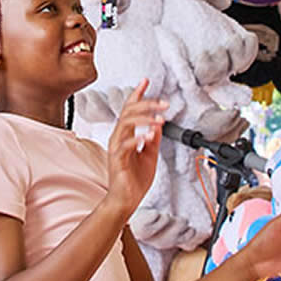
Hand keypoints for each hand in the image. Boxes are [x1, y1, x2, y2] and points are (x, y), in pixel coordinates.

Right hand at [105, 81, 167, 214]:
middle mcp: (118, 138)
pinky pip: (125, 145)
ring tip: (160, 120)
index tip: (146, 81)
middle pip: (128, 112)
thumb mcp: (150, 154)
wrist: (126, 200)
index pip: (130, 109)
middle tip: (164, 103)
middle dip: (146, 104)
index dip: (137, 94)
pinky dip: (136, 139)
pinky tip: (148, 138)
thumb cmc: (135, 179)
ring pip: (125, 124)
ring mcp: (116, 148)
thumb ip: (153, 138)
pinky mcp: (117, 160)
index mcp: (126, 135)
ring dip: (144, 119)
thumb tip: (159, 123)